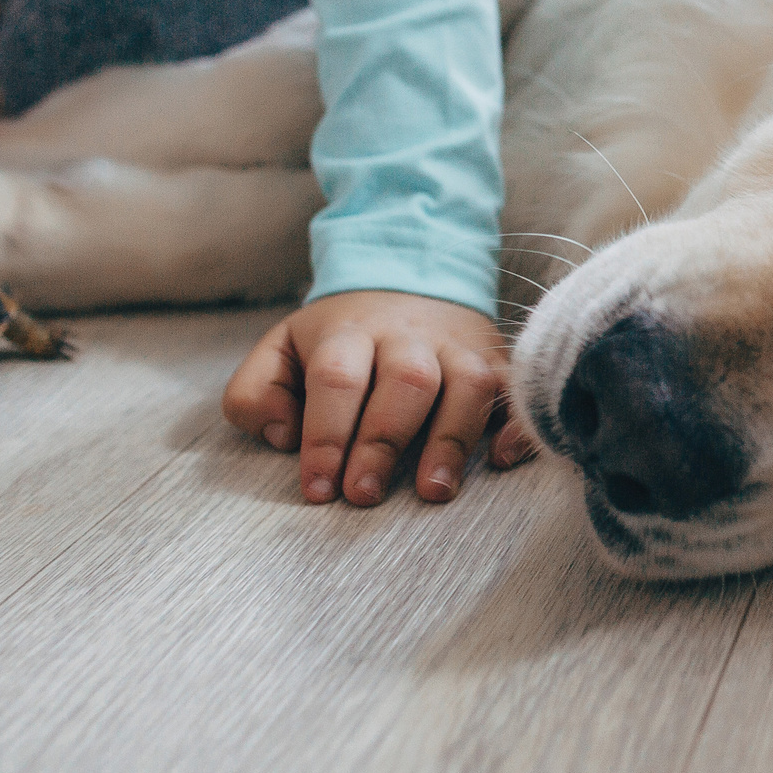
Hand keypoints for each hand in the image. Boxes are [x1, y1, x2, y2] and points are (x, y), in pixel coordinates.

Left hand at [222, 289, 533, 506]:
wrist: (409, 278)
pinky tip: (501, 459)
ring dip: (452, 438)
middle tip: (364, 495)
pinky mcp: (496, 361)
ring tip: (431, 491)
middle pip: (405, 381)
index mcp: (349, 332)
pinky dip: (516, 424)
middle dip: (383, 442)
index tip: (319, 489)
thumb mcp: (280, 349)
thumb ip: (255, 393)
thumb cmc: (339, 339)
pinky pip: (516, 389)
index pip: (337, 379)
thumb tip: (282, 437)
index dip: (327, 435)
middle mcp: (409, 336)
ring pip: (468, 384)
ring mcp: (459, 347)